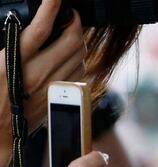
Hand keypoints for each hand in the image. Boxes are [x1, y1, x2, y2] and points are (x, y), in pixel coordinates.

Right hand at [0, 0, 86, 166]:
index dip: (51, 7)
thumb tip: (15, 26)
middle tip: (69, 15)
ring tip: (70, 33)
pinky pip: (81, 75)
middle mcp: (38, 75)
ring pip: (81, 57)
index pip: (40, 29)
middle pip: (71, 41)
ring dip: (79, 41)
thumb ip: (8, 44)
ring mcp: (53, 88)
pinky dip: (80, 62)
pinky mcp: (61, 98)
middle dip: (74, 22)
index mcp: (13, 63)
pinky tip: (71, 57)